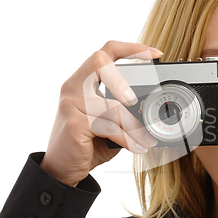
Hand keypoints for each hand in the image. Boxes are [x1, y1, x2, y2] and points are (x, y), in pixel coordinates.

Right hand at [40, 41, 161, 185]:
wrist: (62, 169)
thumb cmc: (87, 143)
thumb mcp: (107, 122)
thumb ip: (124, 110)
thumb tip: (153, 110)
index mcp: (82, 81)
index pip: (104, 53)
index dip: (130, 49)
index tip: (155, 53)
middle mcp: (73, 86)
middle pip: (99, 62)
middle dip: (121, 78)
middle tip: (134, 100)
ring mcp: (71, 104)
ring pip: (111, 104)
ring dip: (134, 125)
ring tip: (147, 139)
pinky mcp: (74, 124)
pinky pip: (109, 126)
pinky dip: (127, 138)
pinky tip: (136, 147)